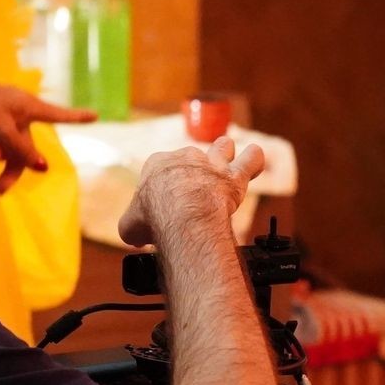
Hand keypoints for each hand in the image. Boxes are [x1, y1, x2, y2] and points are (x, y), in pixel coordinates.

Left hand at [0, 71, 97, 193]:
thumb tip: (43, 167)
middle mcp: (15, 111)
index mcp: (28, 107)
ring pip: (0, 145)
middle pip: (23, 145)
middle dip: (10, 165)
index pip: (58, 115)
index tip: (96, 115)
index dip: (77, 117)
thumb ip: (22, 151)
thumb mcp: (2, 131)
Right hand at [118, 137, 266, 247]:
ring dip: (226, 154)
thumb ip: (132, 227)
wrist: (182, 216)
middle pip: (192, 156)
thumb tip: (135, 238)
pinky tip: (253, 165)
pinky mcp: (234, 175)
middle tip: (194, 192)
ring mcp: (212, 164)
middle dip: (194, 171)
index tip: (165, 204)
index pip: (161, 168)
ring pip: (223, 146)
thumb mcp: (130, 226)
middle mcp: (186, 157)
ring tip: (227, 165)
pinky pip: (252, 159)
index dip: (164, 186)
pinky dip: (254, 161)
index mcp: (157, 164)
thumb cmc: (155, 218)